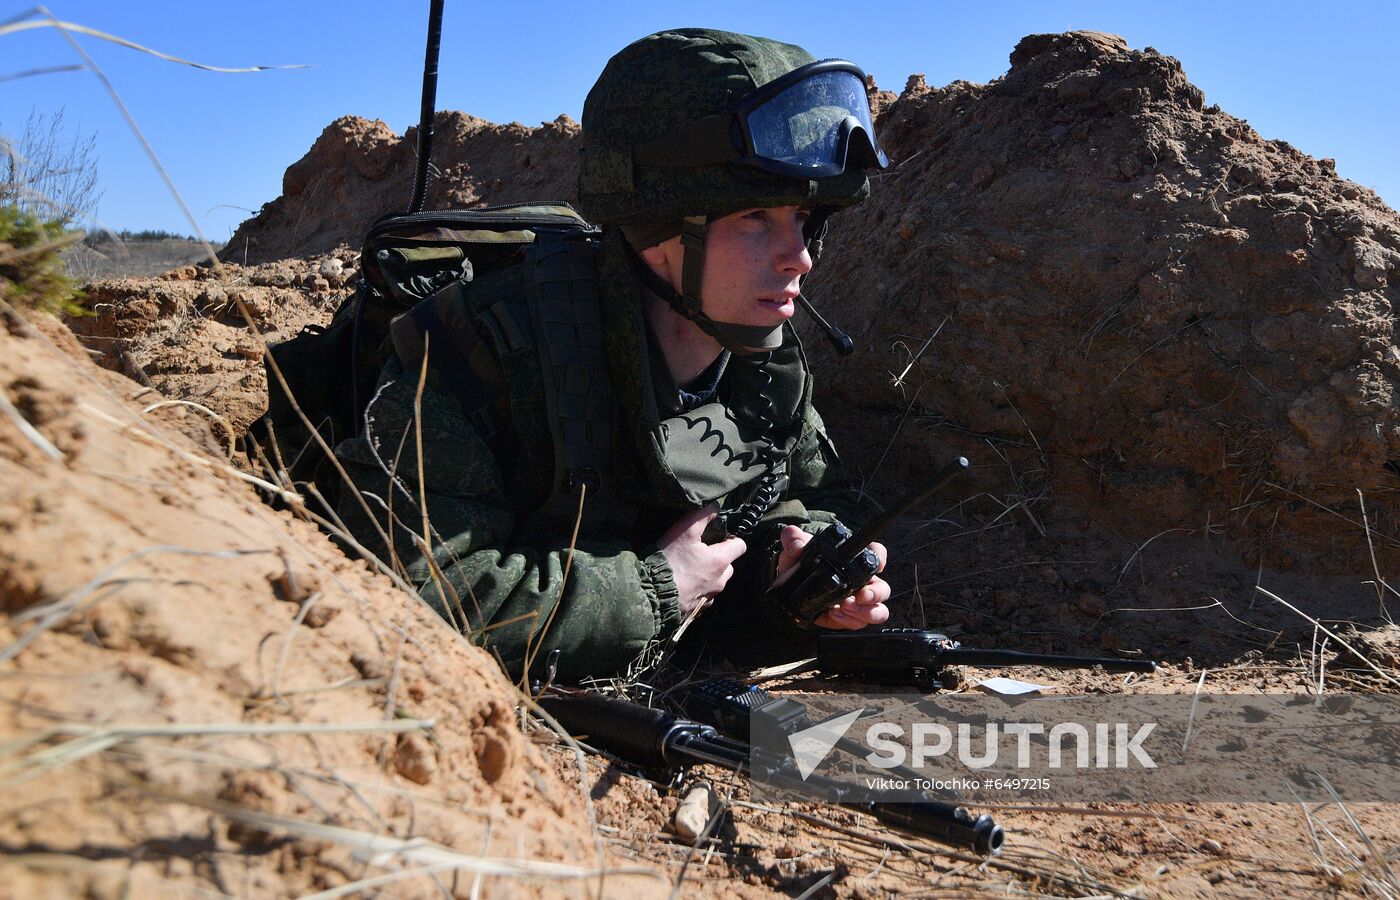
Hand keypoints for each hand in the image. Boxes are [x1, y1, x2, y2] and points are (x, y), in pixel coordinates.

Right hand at [658, 505, 747, 614]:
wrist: (652, 594)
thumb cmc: (670, 561)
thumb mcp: (684, 532)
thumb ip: (702, 516)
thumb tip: (715, 506)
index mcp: (720, 561)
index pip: (740, 546)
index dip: (730, 539)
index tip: (716, 537)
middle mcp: (720, 581)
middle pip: (728, 566)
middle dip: (718, 559)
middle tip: (699, 554)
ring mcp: (709, 597)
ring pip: (716, 582)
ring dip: (708, 575)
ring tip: (689, 570)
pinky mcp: (698, 609)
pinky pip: (704, 597)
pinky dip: (697, 590)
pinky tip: (683, 584)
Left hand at [774, 525, 888, 629]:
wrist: (792, 588)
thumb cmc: (801, 565)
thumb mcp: (794, 551)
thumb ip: (794, 541)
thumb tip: (794, 536)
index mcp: (853, 560)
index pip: (876, 554)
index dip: (880, 559)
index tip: (877, 566)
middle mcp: (861, 581)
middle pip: (882, 589)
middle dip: (874, 595)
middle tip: (859, 597)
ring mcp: (858, 601)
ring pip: (877, 610)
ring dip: (865, 612)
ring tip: (845, 608)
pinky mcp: (850, 617)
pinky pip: (859, 622)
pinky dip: (848, 621)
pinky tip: (833, 614)